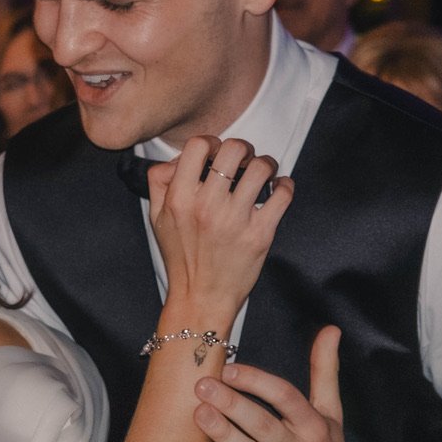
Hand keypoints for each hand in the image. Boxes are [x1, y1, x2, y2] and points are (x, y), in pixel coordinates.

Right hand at [145, 137, 292, 328]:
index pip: (198, 145)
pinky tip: (278, 189)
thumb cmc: (181, 258)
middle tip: (244, 159)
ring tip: (264, 173)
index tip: (217, 152)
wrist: (200, 298)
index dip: (211, 142)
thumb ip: (160, 182)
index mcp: (180, 198)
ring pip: (261, 167)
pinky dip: (285, 185)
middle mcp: (207, 206)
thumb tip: (177, 158)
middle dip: (243, 148)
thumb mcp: (156, 218)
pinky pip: (282, 195)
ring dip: (266, 164)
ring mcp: (235, 220)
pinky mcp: (260, 234)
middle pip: (233, 149)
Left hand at [194, 326, 361, 441]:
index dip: (257, 382)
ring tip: (199, 413)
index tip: (230, 369)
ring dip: (223, 434)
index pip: (286, 398)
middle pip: (264, 425)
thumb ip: (325, 371)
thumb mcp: (331, 414)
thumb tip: (330, 330)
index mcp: (314, 427)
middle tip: (203, 385)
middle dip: (232, 404)